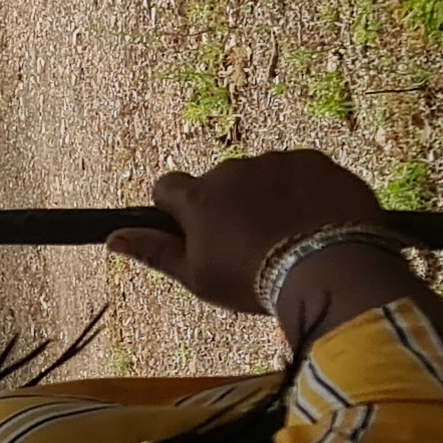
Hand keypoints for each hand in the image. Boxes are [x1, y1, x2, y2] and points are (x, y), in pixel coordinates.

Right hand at [104, 150, 390, 313]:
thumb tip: (112, 238)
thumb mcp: (198, 277)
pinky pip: (304, 173)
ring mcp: (276, 162)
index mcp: (198, 198)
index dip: (176, 208)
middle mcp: (232, 171)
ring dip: (270, 197)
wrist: (330, 267)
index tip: (193, 230)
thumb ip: (156, 252)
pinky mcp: (316, 162)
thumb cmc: (254, 280)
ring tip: (292, 236)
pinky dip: (307, 192)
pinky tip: (319, 223)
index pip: (167, 186)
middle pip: (221, 182)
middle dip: (231, 204)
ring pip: (264, 176)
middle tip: (252, 243)